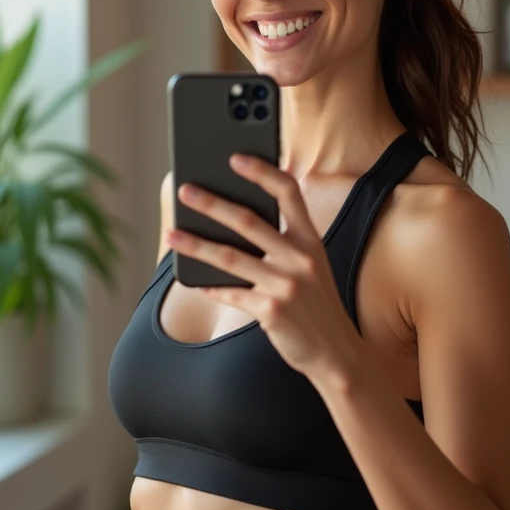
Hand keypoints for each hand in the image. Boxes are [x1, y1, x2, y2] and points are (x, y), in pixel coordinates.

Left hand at [165, 153, 362, 386]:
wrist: (336, 352)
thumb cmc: (315, 303)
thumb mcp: (311, 266)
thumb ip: (284, 243)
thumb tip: (232, 220)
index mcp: (311, 240)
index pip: (288, 192)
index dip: (261, 171)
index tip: (235, 158)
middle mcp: (301, 258)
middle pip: (249, 221)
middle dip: (213, 203)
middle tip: (185, 191)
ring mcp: (287, 285)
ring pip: (230, 258)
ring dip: (196, 244)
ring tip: (172, 234)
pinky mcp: (272, 311)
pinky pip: (231, 294)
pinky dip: (211, 287)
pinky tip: (194, 281)